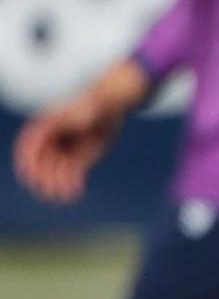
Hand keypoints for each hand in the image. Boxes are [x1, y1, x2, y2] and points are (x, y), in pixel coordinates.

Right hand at [13, 61, 147, 203]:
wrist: (110, 107)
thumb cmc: (97, 104)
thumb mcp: (87, 108)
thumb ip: (78, 116)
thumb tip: (76, 121)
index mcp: (47, 127)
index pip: (28, 145)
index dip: (27, 159)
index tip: (29, 172)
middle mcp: (52, 141)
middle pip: (40, 163)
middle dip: (44, 177)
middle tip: (51, 189)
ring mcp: (63, 151)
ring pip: (54, 172)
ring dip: (57, 184)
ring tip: (65, 194)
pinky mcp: (77, 159)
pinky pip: (70, 174)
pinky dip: (72, 184)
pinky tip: (76, 192)